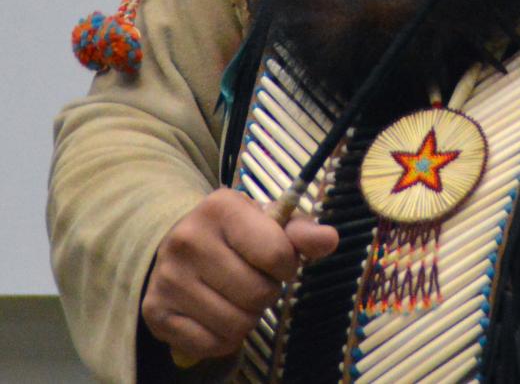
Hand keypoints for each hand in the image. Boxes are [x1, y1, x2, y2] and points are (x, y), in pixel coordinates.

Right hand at [141, 188, 338, 361]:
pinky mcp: (155, 313)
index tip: (279, 262)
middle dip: (267, 293)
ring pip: (236, 324)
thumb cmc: (236, 232)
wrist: (178, 241)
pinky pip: (211, 345)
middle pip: (257, 294)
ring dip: (247, 317)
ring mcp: (168, 278)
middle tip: (255, 280)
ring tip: (237, 296)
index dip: (287, 266)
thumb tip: (330, 240)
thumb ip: (302, 231)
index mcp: (221, 207)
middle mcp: (188, 240)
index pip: (276, 254)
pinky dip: (223, 338)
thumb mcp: (269, 221)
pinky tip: (217, 314)